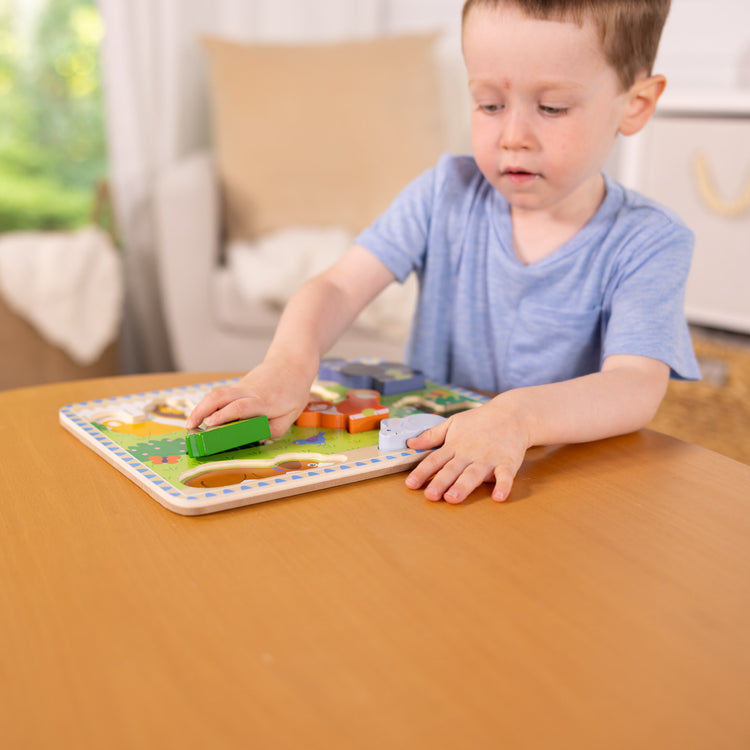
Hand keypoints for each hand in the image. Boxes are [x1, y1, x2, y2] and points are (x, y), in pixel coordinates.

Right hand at [185, 359, 313, 437]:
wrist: (291, 363)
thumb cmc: (293, 391)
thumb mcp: (291, 415)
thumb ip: (274, 429)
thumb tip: (254, 439)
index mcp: (264, 400)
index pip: (240, 406)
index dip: (224, 415)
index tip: (210, 424)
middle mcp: (249, 392)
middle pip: (221, 396)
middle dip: (202, 410)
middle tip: (190, 427)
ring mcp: (242, 387)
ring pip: (217, 393)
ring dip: (201, 407)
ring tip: (190, 424)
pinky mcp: (238, 387)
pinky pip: (221, 395)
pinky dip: (208, 405)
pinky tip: (202, 416)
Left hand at [404, 397, 530, 503]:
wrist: (512, 414)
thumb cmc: (480, 420)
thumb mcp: (453, 423)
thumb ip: (432, 435)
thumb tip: (411, 443)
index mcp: (454, 446)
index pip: (434, 460)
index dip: (422, 472)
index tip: (410, 484)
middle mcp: (469, 454)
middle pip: (452, 469)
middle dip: (440, 482)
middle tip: (430, 495)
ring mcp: (488, 459)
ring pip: (473, 474)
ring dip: (463, 486)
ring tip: (453, 497)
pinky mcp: (507, 462)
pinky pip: (505, 476)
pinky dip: (503, 485)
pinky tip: (498, 496)